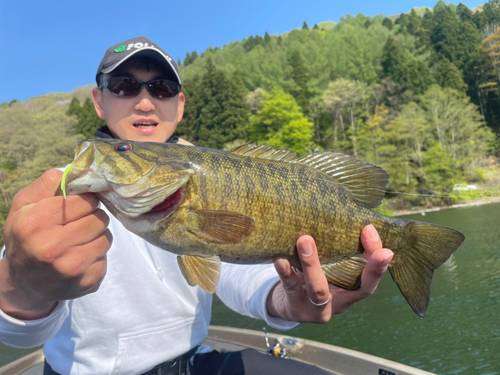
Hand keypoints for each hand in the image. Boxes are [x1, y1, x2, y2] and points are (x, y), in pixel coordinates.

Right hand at [0, 169, 111, 319]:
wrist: (23, 283)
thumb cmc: (26, 236)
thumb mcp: (24, 206)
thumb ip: (47, 184)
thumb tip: (75, 170)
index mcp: (36, 222)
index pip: (85, 200)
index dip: (84, 200)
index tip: (77, 205)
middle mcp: (53, 247)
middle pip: (100, 218)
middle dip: (92, 218)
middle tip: (78, 224)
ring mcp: (71, 268)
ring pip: (107, 237)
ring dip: (97, 236)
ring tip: (78, 241)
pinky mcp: (87, 282)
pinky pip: (106, 258)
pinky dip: (97, 256)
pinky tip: (80, 258)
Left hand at [266, 225, 393, 322]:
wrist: (285, 304)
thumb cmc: (310, 278)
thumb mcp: (328, 268)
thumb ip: (336, 250)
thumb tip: (340, 211)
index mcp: (352, 291)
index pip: (372, 278)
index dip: (378, 258)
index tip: (373, 230)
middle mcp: (340, 303)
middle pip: (358, 287)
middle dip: (368, 263)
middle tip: (368, 231)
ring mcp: (317, 309)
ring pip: (319, 289)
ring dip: (312, 264)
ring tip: (305, 240)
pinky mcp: (295, 309)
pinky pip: (291, 289)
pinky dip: (286, 273)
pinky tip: (281, 260)